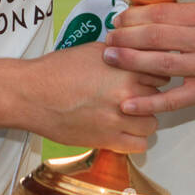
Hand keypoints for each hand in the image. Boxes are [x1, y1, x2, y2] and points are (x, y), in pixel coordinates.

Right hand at [28, 43, 166, 151]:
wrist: (33, 94)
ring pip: (152, 124)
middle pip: (159, 99)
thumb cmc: (58, 70)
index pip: (161, 75)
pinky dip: (135, 139)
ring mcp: (119, 119)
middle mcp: (127, 94)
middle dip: (149, 98)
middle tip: (135, 98)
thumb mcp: (94, 50)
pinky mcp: (108, 139)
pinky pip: (140, 145)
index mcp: (126, 69)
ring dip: (143, 120)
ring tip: (129, 116)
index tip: (145, 80)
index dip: (153, 78)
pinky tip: (124, 131)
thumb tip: (136, 53)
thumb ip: (121, 53)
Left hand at [102, 3, 194, 118]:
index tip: (119, 20)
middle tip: (108, 39)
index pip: (164, 13)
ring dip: (130, 62)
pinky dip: (148, 102)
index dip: (136, 16)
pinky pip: (172, 99)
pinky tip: (128, 103)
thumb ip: (189, 19)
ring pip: (161, 63)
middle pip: (158, 36)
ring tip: (110, 59)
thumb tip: (150, 15)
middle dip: (127, 37)